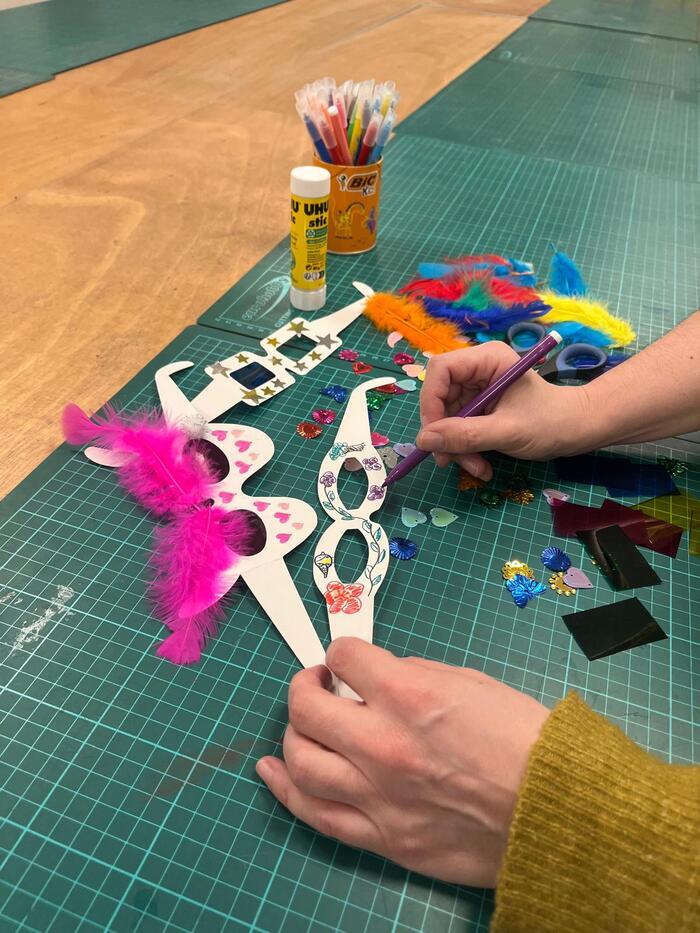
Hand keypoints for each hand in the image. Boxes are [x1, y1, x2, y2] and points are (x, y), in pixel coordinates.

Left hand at [256, 638, 548, 887]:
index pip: (345, 657)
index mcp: (411, 695)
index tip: (348, 661)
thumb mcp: (470, 683)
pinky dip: (285, 788)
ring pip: (301, 760)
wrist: (558, 810)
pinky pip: (315, 813)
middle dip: (305, 686)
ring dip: (293, 734)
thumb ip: (413, 676)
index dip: (344, 653)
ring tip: (304, 724)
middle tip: (318, 684)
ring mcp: (378, 795)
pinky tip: (271, 769)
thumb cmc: (524, 739)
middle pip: (307, 707)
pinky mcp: (383, 837)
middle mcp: (384, 743)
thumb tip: (376, 679)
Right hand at [417, 343, 594, 480]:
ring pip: (447, 418)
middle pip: (440, 397)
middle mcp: (477, 371)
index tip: (433, 435)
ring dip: (456, 448)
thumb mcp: (507, 431)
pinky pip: (459, 429)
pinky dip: (465, 450)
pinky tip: (482, 465)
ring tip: (477, 468)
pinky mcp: (479, 409)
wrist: (577, 431)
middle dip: (445, 433)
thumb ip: (465, 435)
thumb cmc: (551, 422)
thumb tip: (423, 441)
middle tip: (449, 461)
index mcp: (487, 360)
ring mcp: (477, 391)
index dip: (431, 401)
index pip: (441, 371)